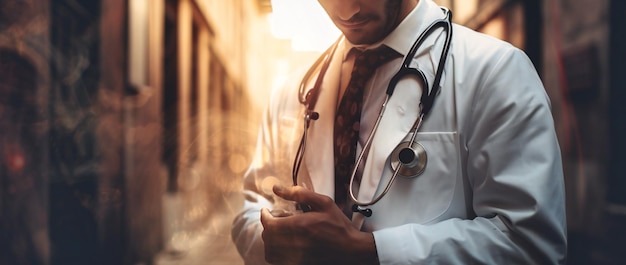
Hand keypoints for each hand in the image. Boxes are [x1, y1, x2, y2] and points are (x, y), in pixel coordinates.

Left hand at [260, 185, 377, 264]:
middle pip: (268, 236)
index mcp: (300, 225)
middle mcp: (296, 242)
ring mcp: (296, 256)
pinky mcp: (298, 263)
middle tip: (276, 219)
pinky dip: (274, 252)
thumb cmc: (339, 225)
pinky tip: (283, 244)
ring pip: (270, 250)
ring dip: (270, 240)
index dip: (265, 215)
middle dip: (268, 226)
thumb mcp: (324, 203)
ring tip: (278, 232)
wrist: (351, 249)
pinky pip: (276, 260)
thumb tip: (276, 188)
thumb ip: (299, 193)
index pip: (269, 223)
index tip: (267, 211)